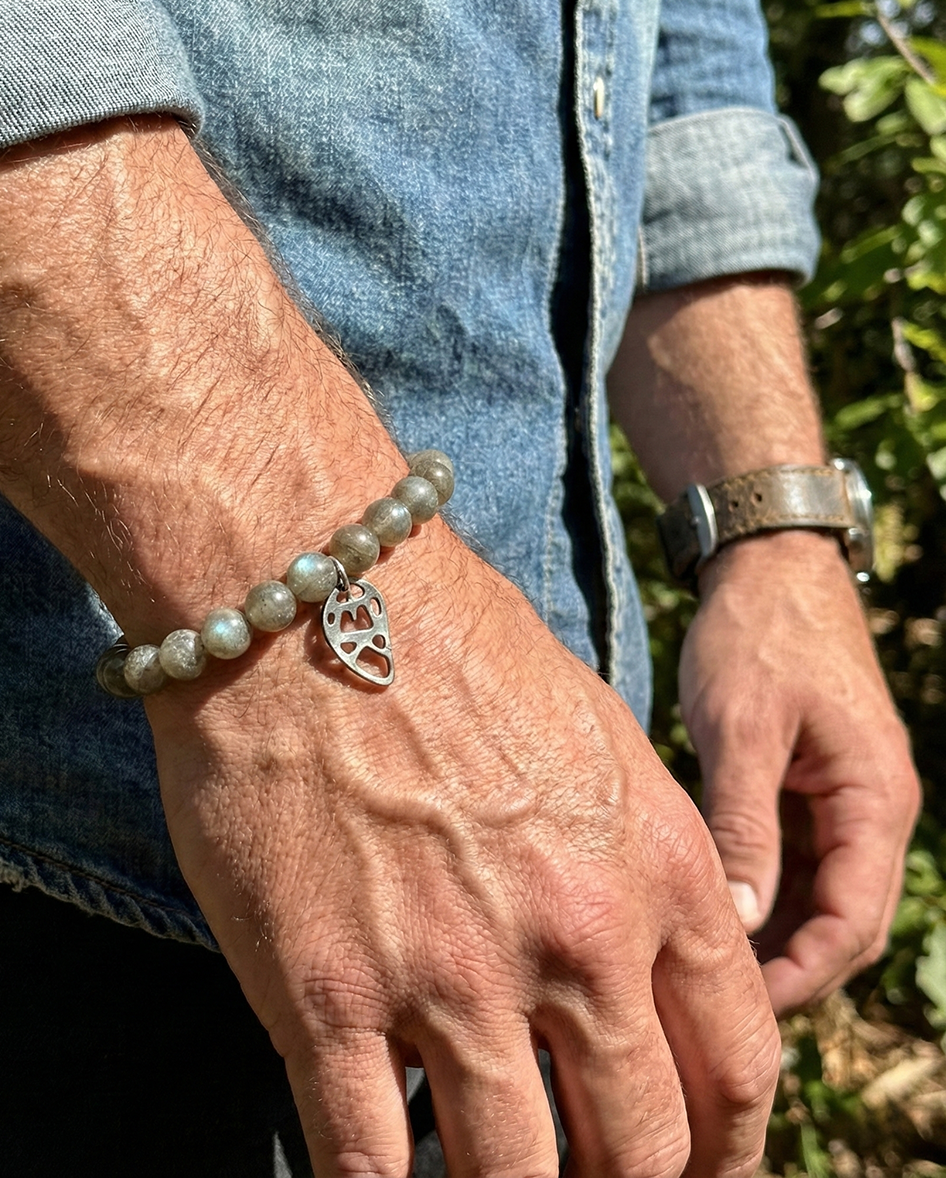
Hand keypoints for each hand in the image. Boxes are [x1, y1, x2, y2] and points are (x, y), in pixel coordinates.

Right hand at [148, 529, 779, 1177]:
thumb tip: (629, 963)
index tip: (691, 1168)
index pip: (737, 1065)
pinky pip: (367, 1162)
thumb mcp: (594, 734)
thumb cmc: (445, 645)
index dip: (724, 1147)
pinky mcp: (326, 994)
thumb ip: (636, 858)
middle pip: (641, 1147)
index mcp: (656, 869)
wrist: (306, 593)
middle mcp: (574, 937)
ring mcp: (450, 974)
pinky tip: (380, 1176)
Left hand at [681, 530, 920, 1014]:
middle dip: (788, 966)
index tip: (744, 1010)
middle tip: (712, 1003)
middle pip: (840, 918)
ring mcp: (841, 796)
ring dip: (773, 932)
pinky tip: (710, 907)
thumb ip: (744, 823)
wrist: (767, 567)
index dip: (803, 973)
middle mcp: (870, 808)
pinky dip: (762, 888)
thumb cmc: (758, 636)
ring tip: (703, 969)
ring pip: (817, 892)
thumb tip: (739, 916)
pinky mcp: (808, 783)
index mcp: (874, 800)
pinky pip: (796, 857)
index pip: (853, 920)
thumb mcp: (744, 729)